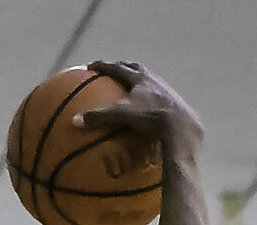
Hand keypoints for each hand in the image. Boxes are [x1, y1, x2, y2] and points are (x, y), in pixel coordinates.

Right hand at [77, 60, 198, 145]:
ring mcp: (167, 91)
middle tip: (114, 70)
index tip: (91, 66)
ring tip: (134, 87)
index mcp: (138, 77)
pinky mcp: (177, 105)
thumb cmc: (151, 118)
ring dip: (140, 82)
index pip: (116, 67)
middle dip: (123, 68)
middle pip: (135, 68)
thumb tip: (74, 122)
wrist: (182, 126)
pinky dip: (152, 102)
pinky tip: (151, 111)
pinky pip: (161, 99)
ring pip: (150, 81)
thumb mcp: (122, 116)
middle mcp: (153, 79)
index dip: (103, 66)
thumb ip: (99, 118)